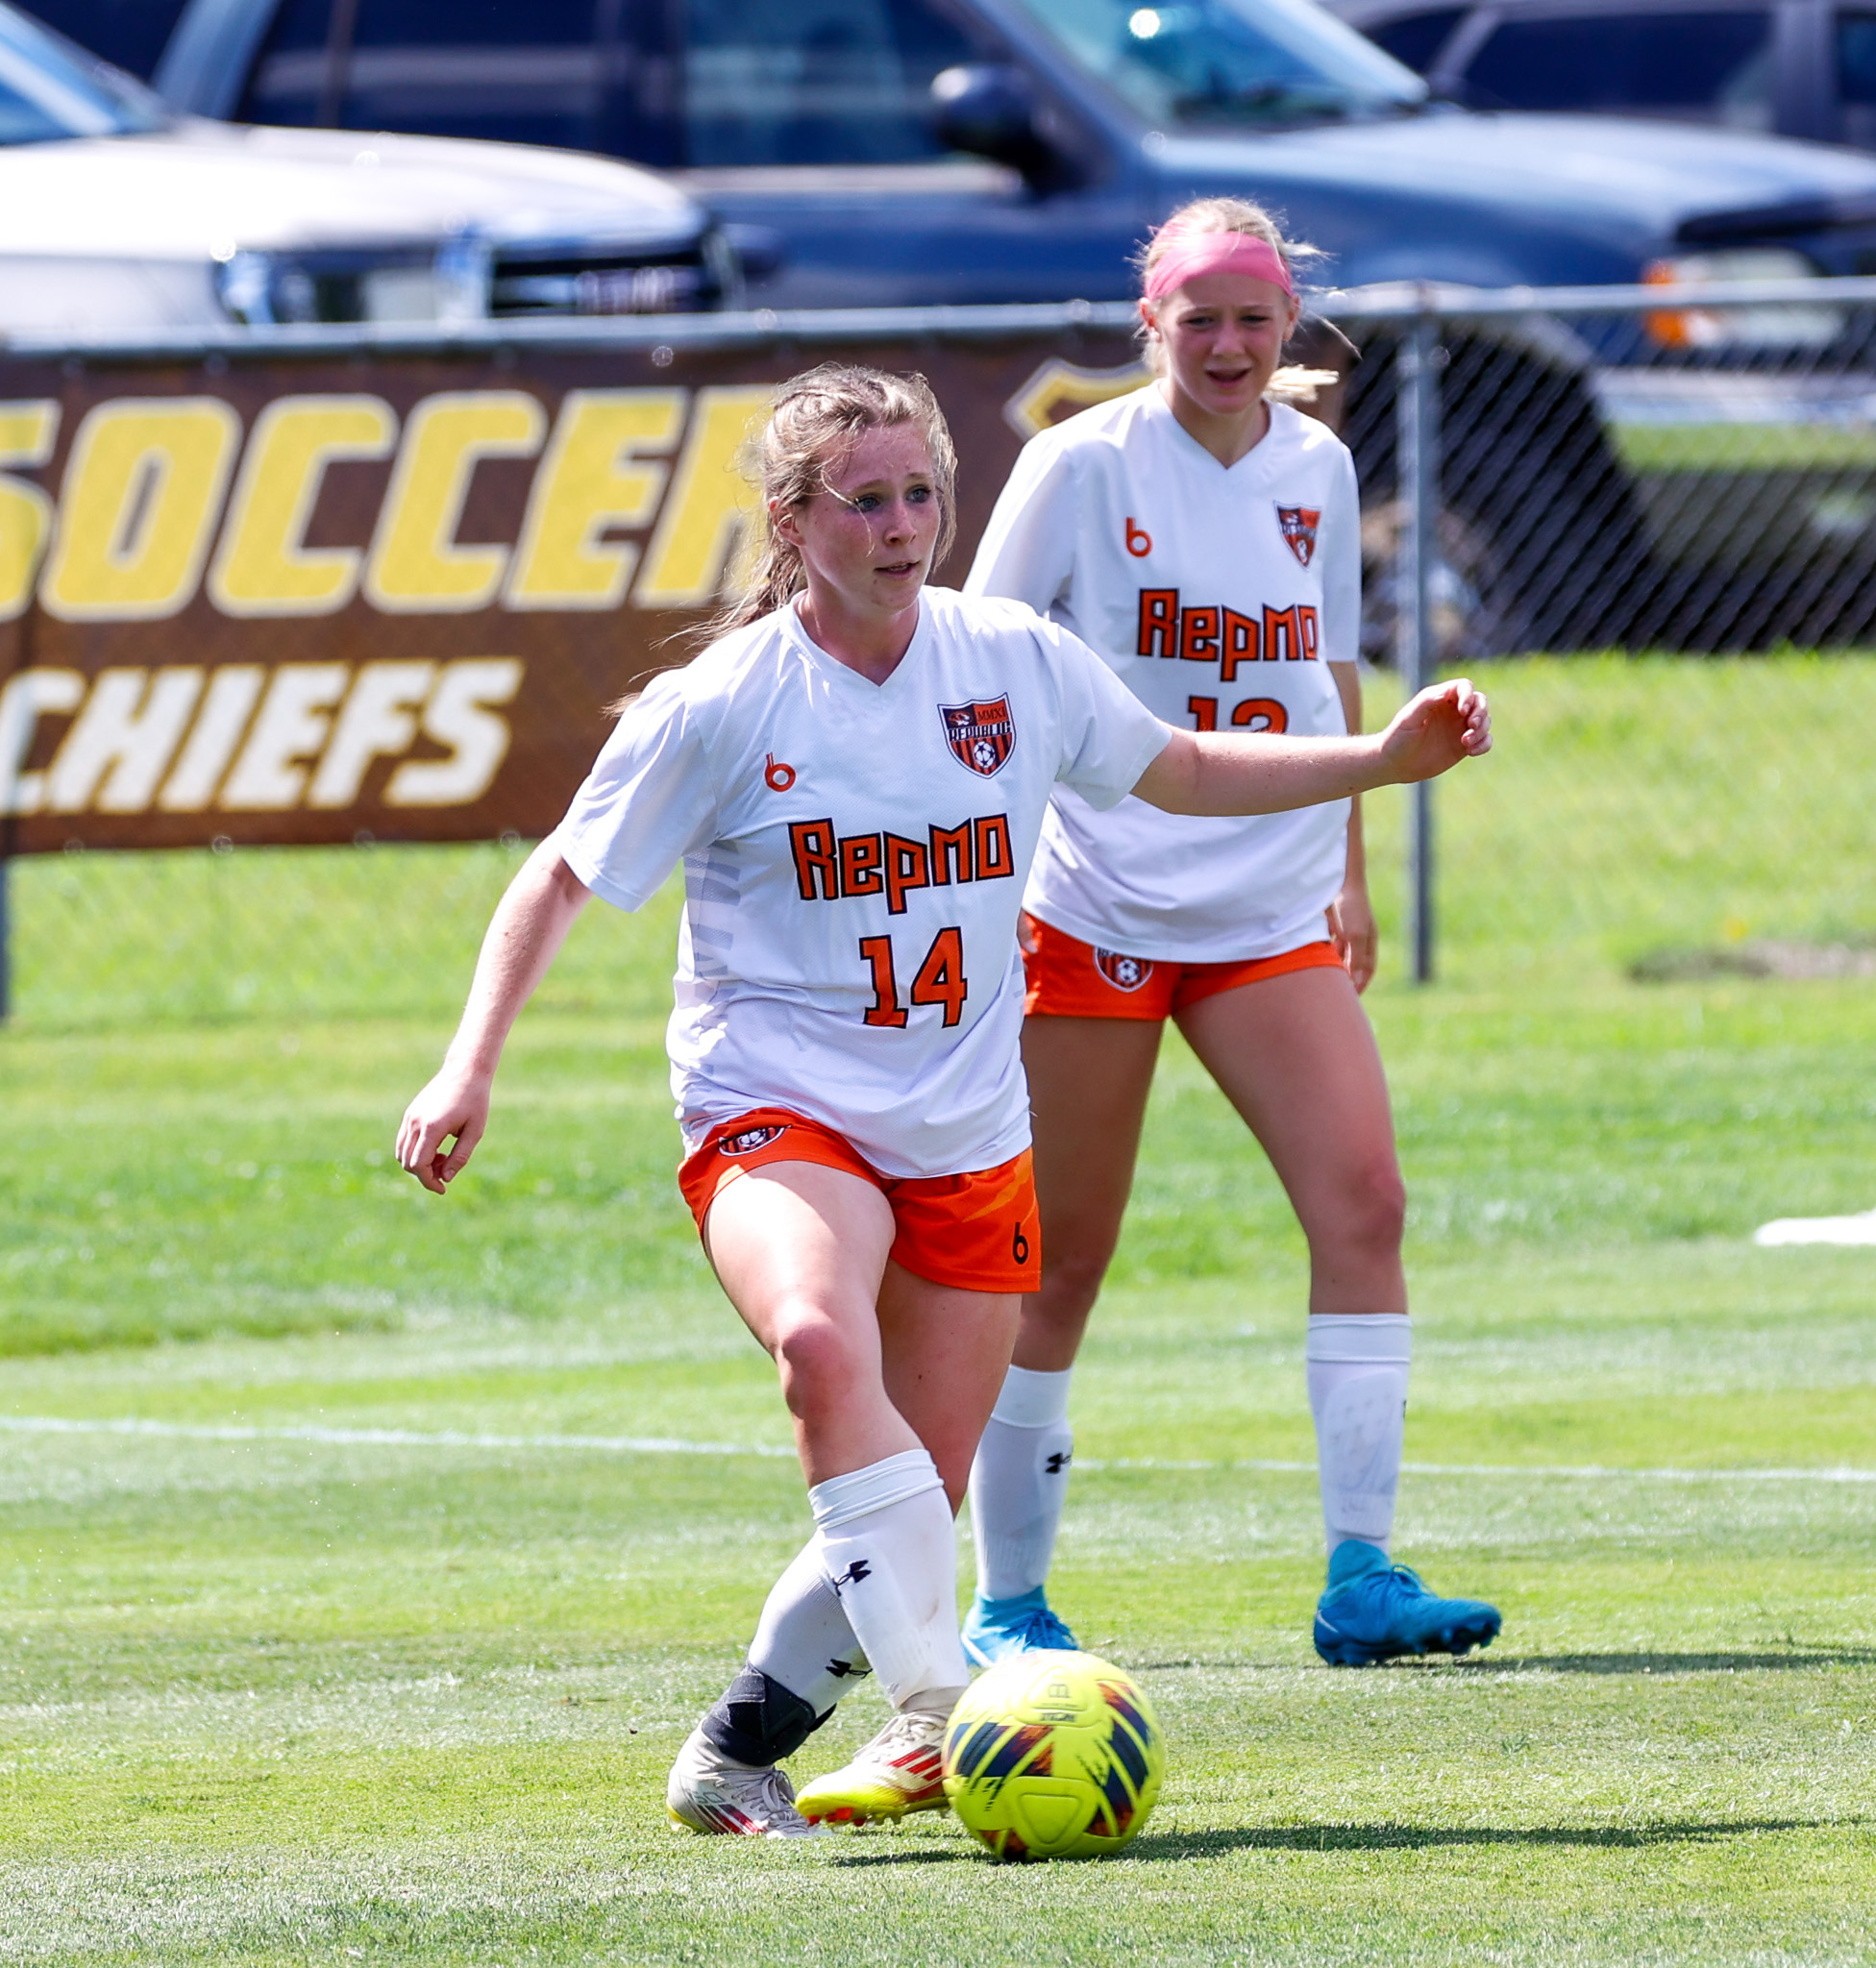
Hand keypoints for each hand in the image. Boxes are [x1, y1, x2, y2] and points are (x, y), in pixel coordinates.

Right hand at [396, 1066, 491, 1194]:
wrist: (465, 1071)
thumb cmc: (474, 1101)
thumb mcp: (474, 1131)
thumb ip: (460, 1157)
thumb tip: (446, 1178)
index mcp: (432, 1127)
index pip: (418, 1165)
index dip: (429, 1182)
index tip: (443, 1189)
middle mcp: (415, 1123)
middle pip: (407, 1162)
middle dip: (425, 1174)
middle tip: (447, 1167)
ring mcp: (410, 1117)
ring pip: (401, 1153)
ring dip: (418, 1163)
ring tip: (442, 1156)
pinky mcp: (410, 1114)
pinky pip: (403, 1141)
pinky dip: (414, 1151)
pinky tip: (436, 1146)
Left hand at [1329, 884, 1377, 992]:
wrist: (1337, 878)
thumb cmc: (1350, 906)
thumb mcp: (1356, 935)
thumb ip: (1357, 958)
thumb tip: (1356, 981)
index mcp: (1369, 941)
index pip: (1367, 969)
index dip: (1360, 984)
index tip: (1350, 999)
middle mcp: (1358, 936)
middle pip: (1352, 964)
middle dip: (1345, 978)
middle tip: (1335, 993)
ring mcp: (1344, 929)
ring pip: (1338, 954)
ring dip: (1331, 965)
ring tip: (1321, 978)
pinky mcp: (1330, 922)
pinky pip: (1326, 943)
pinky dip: (1321, 952)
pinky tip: (1311, 958)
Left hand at [1378, 679, 1490, 783]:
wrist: (1394, 765)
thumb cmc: (1397, 738)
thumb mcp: (1408, 719)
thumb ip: (1426, 702)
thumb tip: (1445, 692)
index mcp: (1439, 699)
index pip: (1464, 687)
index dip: (1468, 695)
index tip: (1463, 711)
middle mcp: (1452, 711)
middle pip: (1480, 701)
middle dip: (1482, 711)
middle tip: (1472, 725)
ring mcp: (1459, 728)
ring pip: (1485, 721)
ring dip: (1482, 730)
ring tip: (1465, 743)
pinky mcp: (1463, 746)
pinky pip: (1484, 740)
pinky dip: (1484, 744)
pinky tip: (1470, 752)